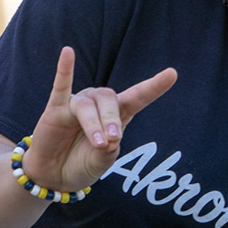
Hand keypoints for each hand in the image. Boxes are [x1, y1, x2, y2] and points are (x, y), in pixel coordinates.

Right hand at [24, 46, 176, 191]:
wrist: (55, 175)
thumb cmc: (83, 164)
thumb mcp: (101, 163)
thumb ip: (106, 152)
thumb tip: (109, 140)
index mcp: (117, 116)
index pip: (138, 97)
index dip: (154, 87)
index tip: (172, 74)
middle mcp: (98, 106)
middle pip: (110, 100)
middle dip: (112, 120)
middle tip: (111, 140)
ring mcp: (76, 105)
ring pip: (87, 105)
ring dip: (94, 124)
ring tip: (98, 143)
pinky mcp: (55, 109)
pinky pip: (61, 86)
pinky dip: (64, 70)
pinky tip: (68, 52)